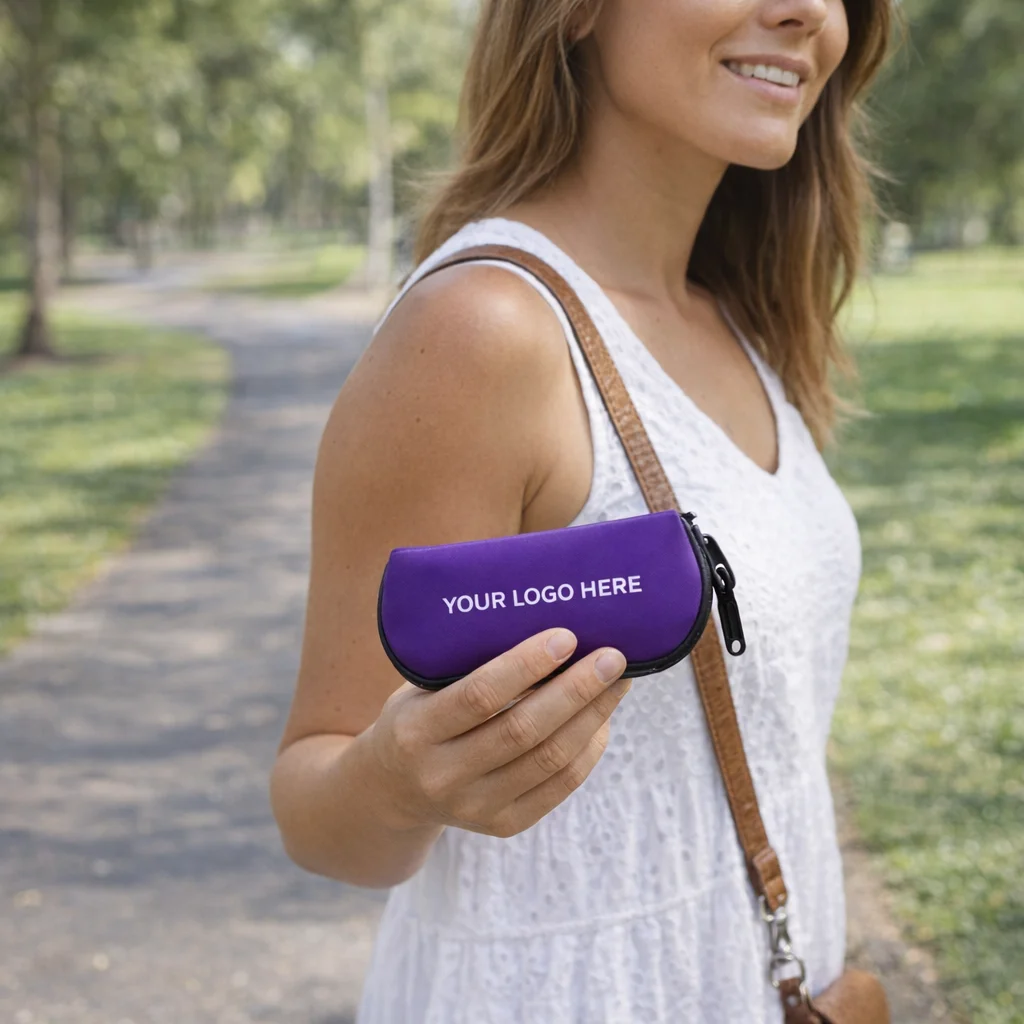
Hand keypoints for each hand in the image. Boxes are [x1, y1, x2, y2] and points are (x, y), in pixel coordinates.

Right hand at [364, 629, 629, 838]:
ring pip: (549, 760)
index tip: (566, 637)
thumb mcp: (419, 689)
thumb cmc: (417, 716)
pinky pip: (559, 786)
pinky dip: (588, 749)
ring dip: (592, 717)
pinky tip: (601, 719)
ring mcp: (474, 807)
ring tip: (617, 683)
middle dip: (576, 690)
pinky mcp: (503, 825)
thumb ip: (466, 666)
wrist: (390, 790)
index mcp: (415, 731)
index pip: (479, 696)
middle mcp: (442, 775)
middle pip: (524, 732)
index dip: (526, 666)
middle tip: (613, 657)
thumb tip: (543, 625)